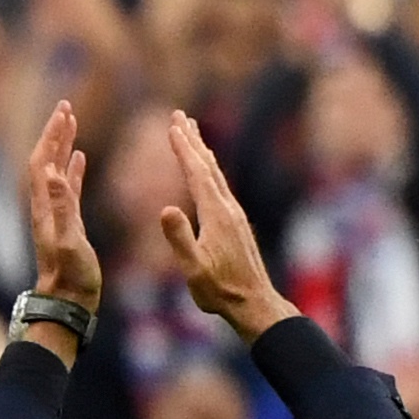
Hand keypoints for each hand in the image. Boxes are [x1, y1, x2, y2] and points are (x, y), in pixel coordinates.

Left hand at [22, 98, 101, 313]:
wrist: (67, 301)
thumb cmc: (71, 277)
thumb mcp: (70, 240)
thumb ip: (63, 207)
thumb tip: (52, 172)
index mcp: (44, 207)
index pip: (42, 161)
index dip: (50, 135)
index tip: (64, 111)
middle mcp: (45, 206)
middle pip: (45, 160)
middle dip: (54, 132)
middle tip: (66, 106)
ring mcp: (56, 213)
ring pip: (56, 170)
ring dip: (62, 145)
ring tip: (72, 122)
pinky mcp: (68, 222)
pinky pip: (68, 188)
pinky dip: (72, 168)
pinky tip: (79, 157)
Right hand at [155, 110, 296, 336]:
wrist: (253, 302)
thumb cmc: (220, 290)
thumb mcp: (194, 269)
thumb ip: (180, 239)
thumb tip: (165, 208)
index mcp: (216, 215)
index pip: (197, 174)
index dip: (184, 149)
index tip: (173, 126)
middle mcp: (228, 208)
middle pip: (208, 166)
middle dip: (192, 140)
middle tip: (180, 115)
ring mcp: (233, 215)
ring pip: (215, 175)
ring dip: (202, 152)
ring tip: (191, 134)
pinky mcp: (234, 223)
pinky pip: (219, 187)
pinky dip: (208, 171)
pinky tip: (205, 173)